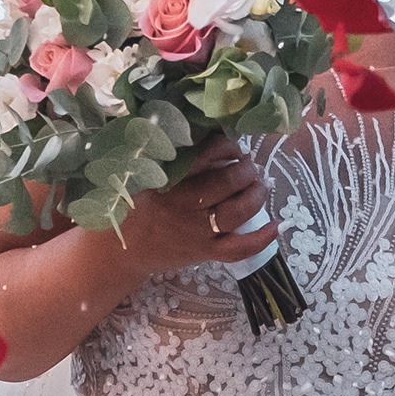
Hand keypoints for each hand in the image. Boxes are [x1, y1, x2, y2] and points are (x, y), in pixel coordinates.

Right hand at [106, 144, 279, 277]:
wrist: (119, 251)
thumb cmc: (133, 208)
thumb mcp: (143, 177)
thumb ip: (172, 161)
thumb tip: (210, 143)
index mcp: (169, 181)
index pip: (205, 156)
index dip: (226, 147)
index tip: (232, 147)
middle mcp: (185, 205)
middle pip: (228, 182)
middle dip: (246, 170)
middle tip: (249, 166)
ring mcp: (196, 231)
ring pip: (238, 212)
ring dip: (256, 195)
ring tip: (259, 186)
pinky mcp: (204, 252)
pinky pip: (238, 248)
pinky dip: (260, 239)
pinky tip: (275, 224)